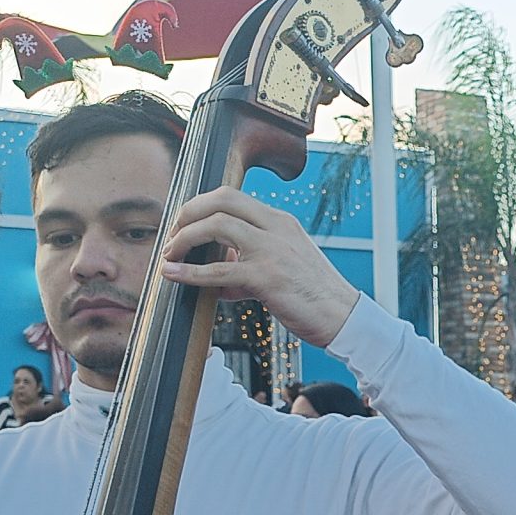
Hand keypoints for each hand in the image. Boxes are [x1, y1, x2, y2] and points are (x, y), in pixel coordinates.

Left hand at [158, 188, 362, 345]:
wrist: (345, 318)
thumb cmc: (315, 297)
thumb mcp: (285, 267)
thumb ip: (250, 264)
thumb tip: (219, 279)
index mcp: (280, 222)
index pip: (231, 196)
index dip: (199, 206)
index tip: (184, 225)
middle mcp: (276, 228)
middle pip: (220, 200)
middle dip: (187, 213)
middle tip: (172, 235)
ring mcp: (272, 250)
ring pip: (215, 226)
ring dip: (184, 238)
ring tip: (170, 255)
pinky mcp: (267, 277)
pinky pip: (219, 269)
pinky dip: (190, 271)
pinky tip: (173, 275)